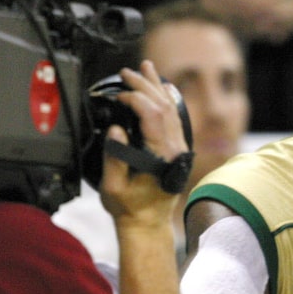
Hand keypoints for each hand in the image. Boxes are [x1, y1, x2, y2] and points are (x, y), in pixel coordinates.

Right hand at [98, 60, 189, 227]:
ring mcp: (179, 148)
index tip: (119, 94)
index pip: (152, 115)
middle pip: (163, 106)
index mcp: (161, 155)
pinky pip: (174, 118)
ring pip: (171, 109)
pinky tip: (160, 88)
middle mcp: (175, 149)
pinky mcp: (177, 149)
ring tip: (146, 68)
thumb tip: (116, 129)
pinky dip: (165, 99)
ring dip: (157, 87)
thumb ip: (114, 157)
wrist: (148, 225)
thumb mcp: (113, 187)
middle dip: (145, 84)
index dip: (136, 99)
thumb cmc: (129, 209)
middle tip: (128, 71)